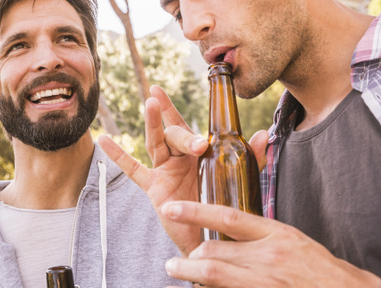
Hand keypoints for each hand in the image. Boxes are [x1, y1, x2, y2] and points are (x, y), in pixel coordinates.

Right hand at [98, 85, 269, 254]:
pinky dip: (118, 155)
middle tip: (197, 146)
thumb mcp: (237, 179)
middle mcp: (179, 158)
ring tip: (150, 103)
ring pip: (157, 143)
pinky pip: (133, 169)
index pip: (189, 127)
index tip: (189, 126)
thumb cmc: (221, 207)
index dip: (183, 119)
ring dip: (153, 123)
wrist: (210, 239)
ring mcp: (164, 171)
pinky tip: (104, 140)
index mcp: (197, 153)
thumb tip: (264, 135)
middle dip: (182, 134)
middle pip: (174, 134)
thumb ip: (249, 157)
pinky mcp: (154, 188)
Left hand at [162, 201, 380, 287]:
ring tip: (175, 270)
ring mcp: (264, 281)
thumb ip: (259, 234)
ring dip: (189, 272)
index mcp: (275, 234)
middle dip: (191, 256)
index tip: (171, 209)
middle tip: (176, 261)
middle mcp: (268, 257)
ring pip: (213, 273)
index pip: (226, 217)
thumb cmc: (318, 268)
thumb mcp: (290, 240)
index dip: (195, 212)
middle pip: (214, 251)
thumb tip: (226, 227)